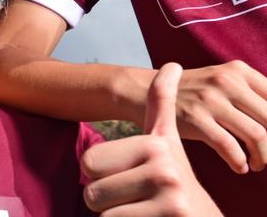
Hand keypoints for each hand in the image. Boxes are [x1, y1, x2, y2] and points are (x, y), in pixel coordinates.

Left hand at [83, 64, 221, 215]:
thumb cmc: (177, 185)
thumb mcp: (169, 143)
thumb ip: (163, 104)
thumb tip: (172, 65)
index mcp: (156, 144)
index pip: (89, 161)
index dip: (100, 175)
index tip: (128, 177)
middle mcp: (164, 169)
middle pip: (91, 191)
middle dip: (105, 201)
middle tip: (133, 201)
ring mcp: (169, 200)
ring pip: (102, 214)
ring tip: (143, 213)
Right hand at [172, 60, 266, 173]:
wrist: (150, 92)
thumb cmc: (195, 92)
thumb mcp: (224, 79)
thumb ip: (252, 94)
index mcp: (240, 70)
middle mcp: (228, 81)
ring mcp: (211, 99)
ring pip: (256, 135)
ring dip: (263, 157)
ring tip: (257, 164)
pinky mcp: (195, 118)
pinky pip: (229, 146)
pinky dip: (239, 162)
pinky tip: (239, 166)